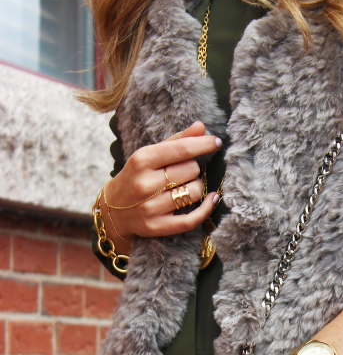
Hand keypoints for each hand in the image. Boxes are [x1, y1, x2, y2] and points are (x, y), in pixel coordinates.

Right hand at [99, 122, 221, 255]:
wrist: (112, 211)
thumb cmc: (136, 177)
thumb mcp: (149, 155)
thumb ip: (176, 141)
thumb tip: (201, 127)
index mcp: (142, 160)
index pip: (181, 150)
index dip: (203, 145)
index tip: (217, 142)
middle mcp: (144, 184)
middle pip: (191, 170)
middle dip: (194, 169)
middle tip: (184, 173)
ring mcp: (150, 208)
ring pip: (194, 192)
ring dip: (197, 188)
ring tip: (186, 187)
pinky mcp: (156, 227)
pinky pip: (191, 219)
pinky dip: (206, 209)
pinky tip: (212, 200)